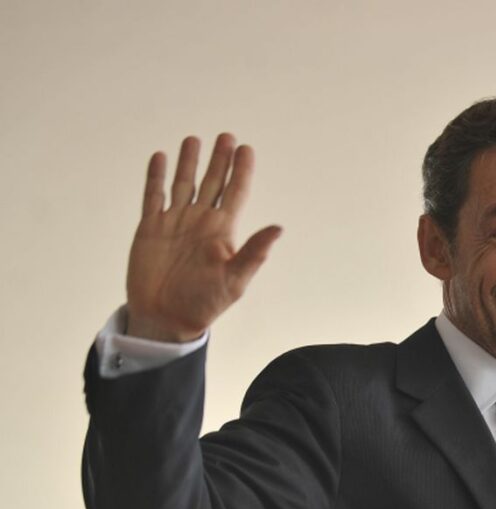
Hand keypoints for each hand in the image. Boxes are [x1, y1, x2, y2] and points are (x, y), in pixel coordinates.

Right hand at [125, 134, 281, 341]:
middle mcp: (200, 221)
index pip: (235, 192)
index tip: (246, 149)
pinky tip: (160, 158)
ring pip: (183, 184)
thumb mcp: (235, 279)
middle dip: (219, 160)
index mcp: (222, 231)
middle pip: (212, 182)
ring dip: (189, 162)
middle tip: (226, 136)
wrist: (166, 319)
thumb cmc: (204, 304)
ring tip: (194, 140)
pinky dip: (155, 177)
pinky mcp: (150, 228)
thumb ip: (254, 252)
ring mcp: (175, 222)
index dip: (241, 171)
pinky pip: (153, 196)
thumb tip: (279, 228)